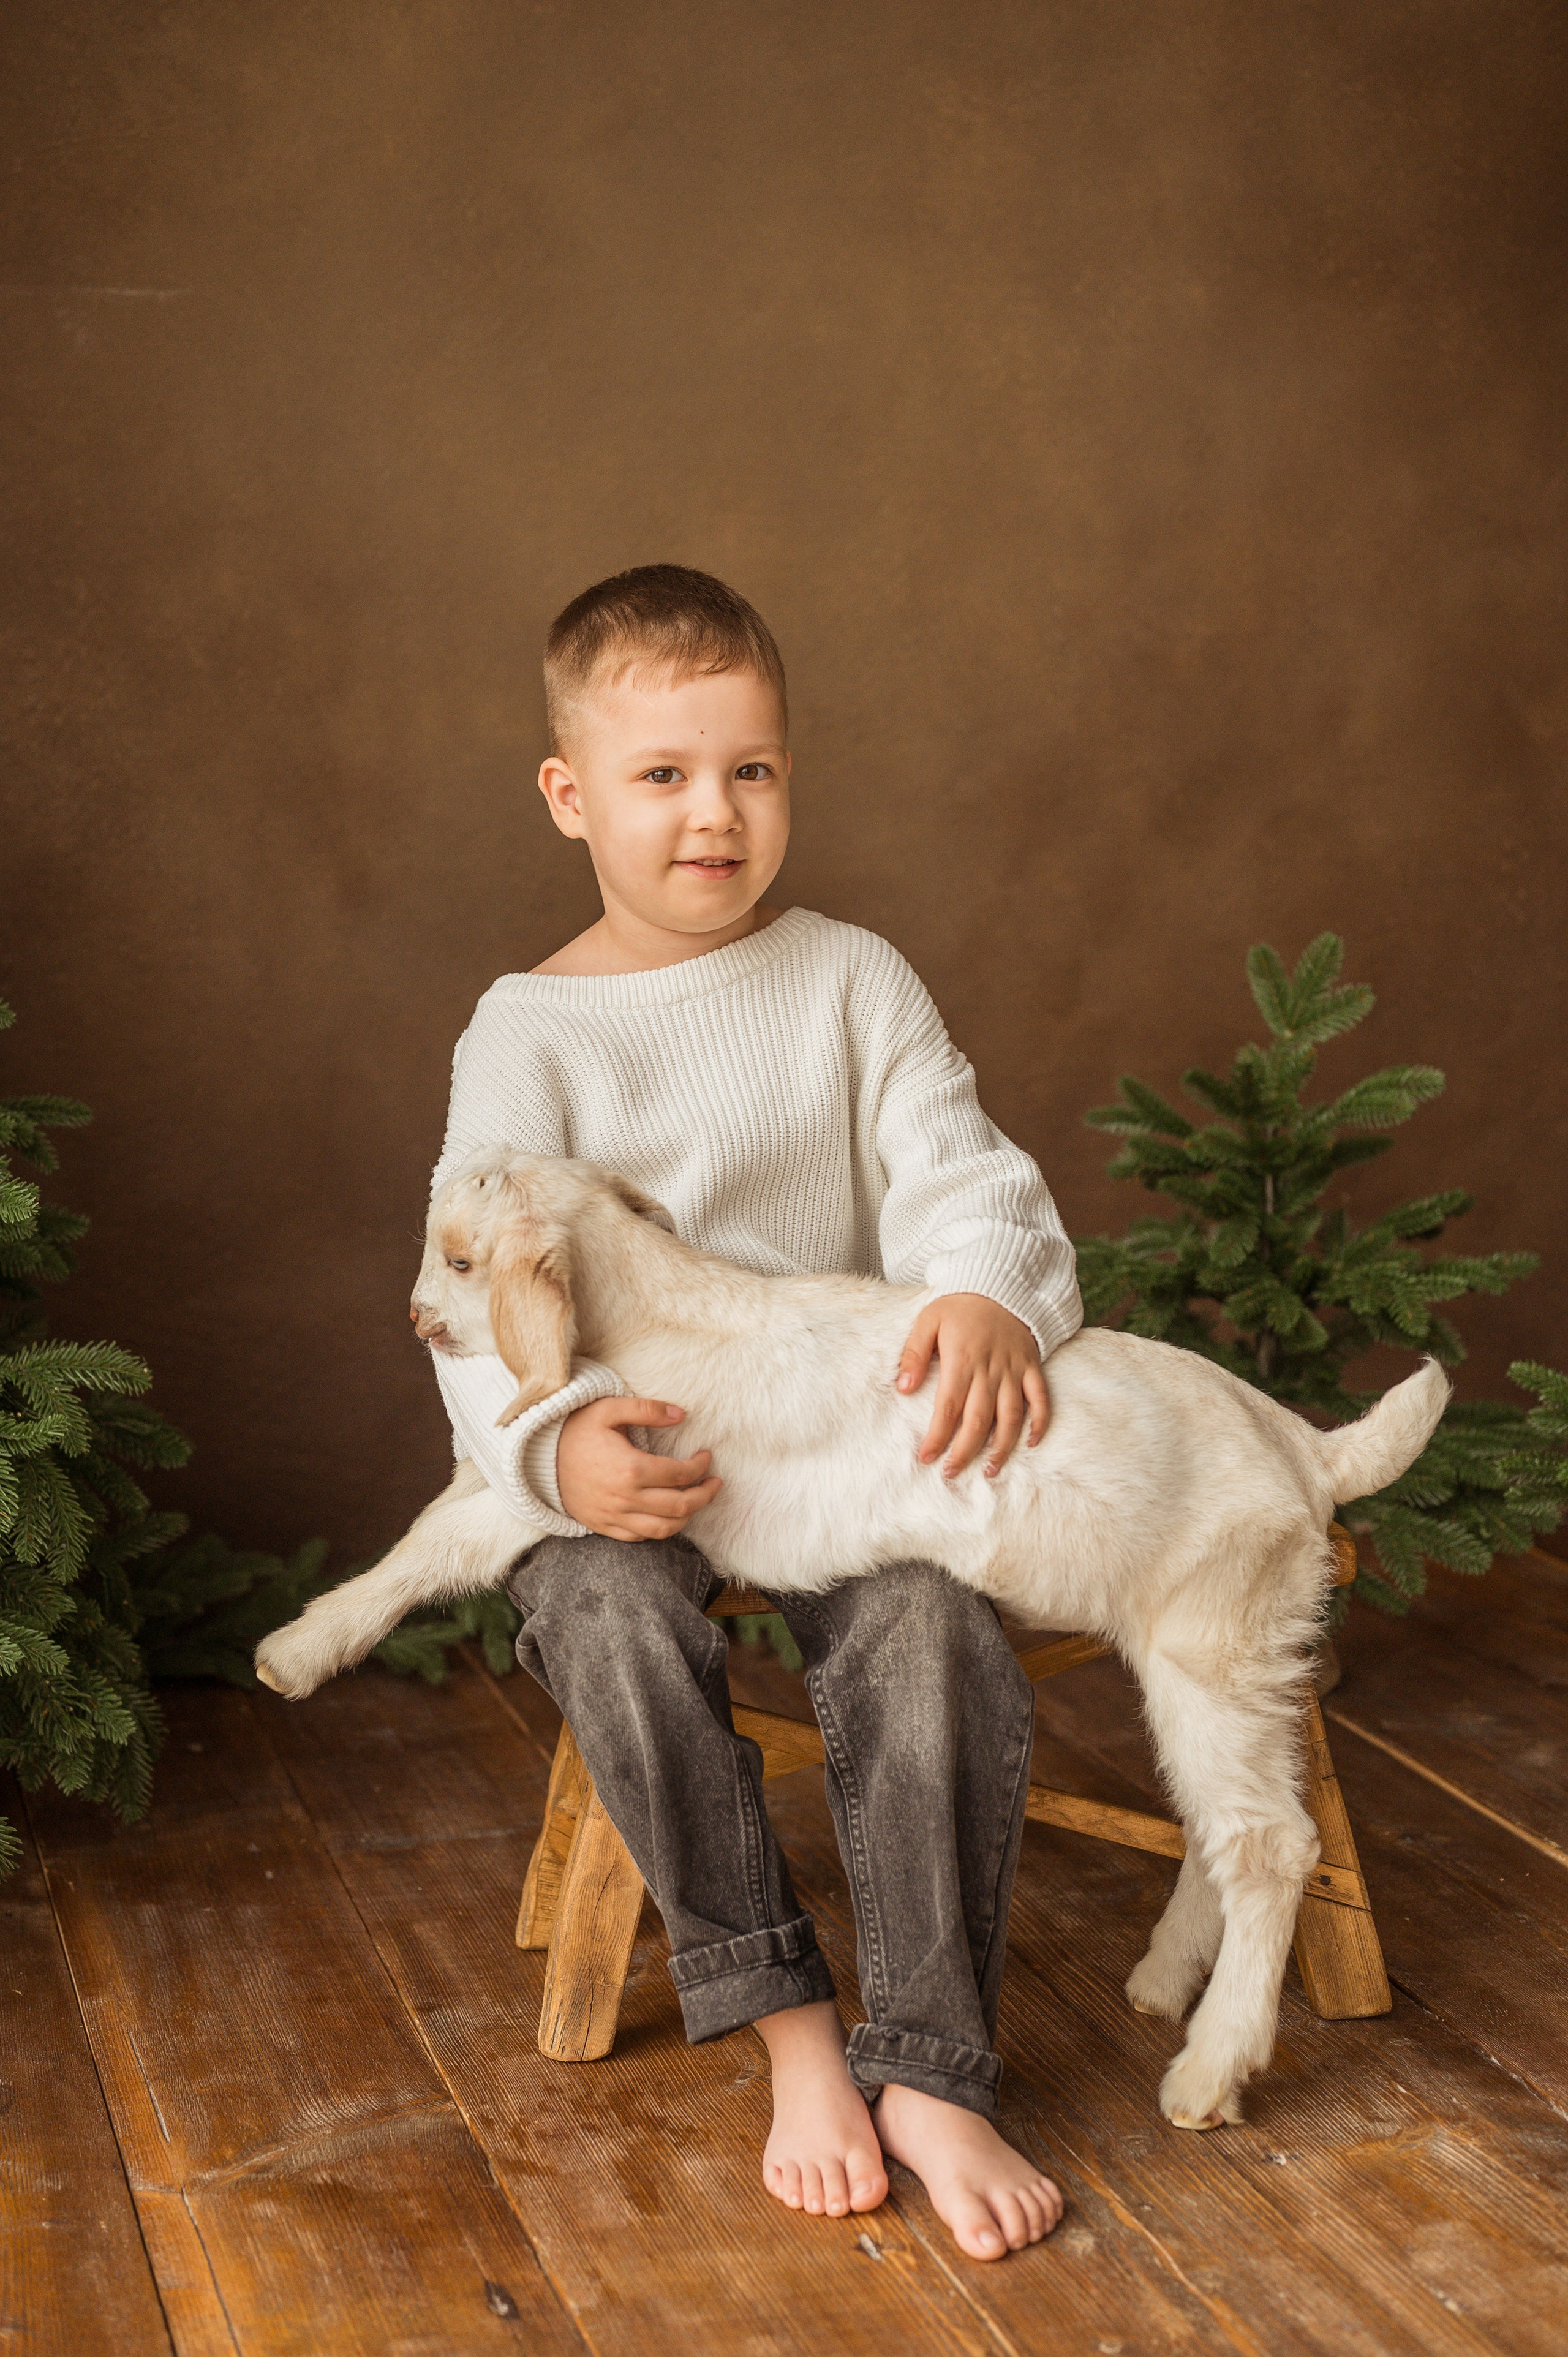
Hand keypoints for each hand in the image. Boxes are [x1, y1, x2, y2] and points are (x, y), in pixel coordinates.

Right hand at [555, 1396, 721, 1539]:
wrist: (538, 1460)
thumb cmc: (575, 1431)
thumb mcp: (608, 1410)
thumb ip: (646, 1409)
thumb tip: (681, 1414)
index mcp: (631, 1469)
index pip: (680, 1474)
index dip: (700, 1467)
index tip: (706, 1457)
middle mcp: (625, 1498)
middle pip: (680, 1506)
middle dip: (704, 1495)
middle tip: (715, 1483)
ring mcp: (614, 1517)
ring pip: (664, 1529)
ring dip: (687, 1517)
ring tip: (697, 1501)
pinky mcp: (604, 1527)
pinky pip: (640, 1537)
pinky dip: (660, 1530)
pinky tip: (668, 1515)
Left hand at [897, 1294, 1049, 1478]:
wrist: (1000, 1283)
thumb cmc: (959, 1305)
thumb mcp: (929, 1320)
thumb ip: (914, 1354)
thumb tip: (904, 1388)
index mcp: (962, 1360)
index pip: (948, 1408)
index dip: (937, 1436)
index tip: (926, 1457)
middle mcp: (991, 1370)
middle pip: (978, 1420)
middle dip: (964, 1451)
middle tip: (951, 1472)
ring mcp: (1015, 1370)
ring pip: (1011, 1417)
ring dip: (1001, 1447)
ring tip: (990, 1470)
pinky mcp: (1032, 1366)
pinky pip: (1041, 1398)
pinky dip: (1040, 1422)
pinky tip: (1031, 1443)